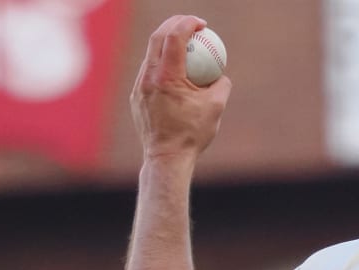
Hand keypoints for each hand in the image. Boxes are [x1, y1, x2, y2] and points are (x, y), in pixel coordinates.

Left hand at [130, 15, 231, 159]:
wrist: (167, 156)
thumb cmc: (193, 134)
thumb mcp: (216, 107)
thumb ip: (221, 85)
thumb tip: (220, 73)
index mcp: (167, 77)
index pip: (174, 38)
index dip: (187, 24)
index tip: (201, 23)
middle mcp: (149, 77)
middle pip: (157, 38)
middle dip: (174, 24)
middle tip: (191, 24)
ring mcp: (140, 86)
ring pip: (151, 55)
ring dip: (167, 44)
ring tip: (185, 46)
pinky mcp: (137, 96)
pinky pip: (149, 72)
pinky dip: (163, 64)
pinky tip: (176, 71)